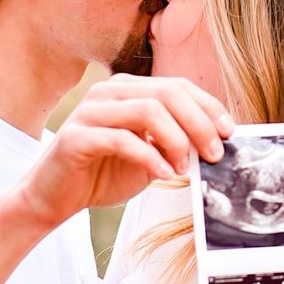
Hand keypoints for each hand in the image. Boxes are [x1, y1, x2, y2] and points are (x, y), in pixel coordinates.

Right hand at [19, 75, 232, 227]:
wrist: (54, 197)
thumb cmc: (101, 174)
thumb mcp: (149, 157)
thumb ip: (174, 144)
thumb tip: (214, 144)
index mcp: (128, 90)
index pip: (177, 86)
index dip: (208, 107)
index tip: (229, 133)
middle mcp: (109, 92)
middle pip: (167, 93)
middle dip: (199, 123)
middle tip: (215, 154)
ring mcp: (90, 111)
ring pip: (147, 110)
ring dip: (176, 140)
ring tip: (185, 168)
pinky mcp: (76, 136)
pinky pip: (122, 140)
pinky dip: (149, 157)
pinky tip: (163, 174)